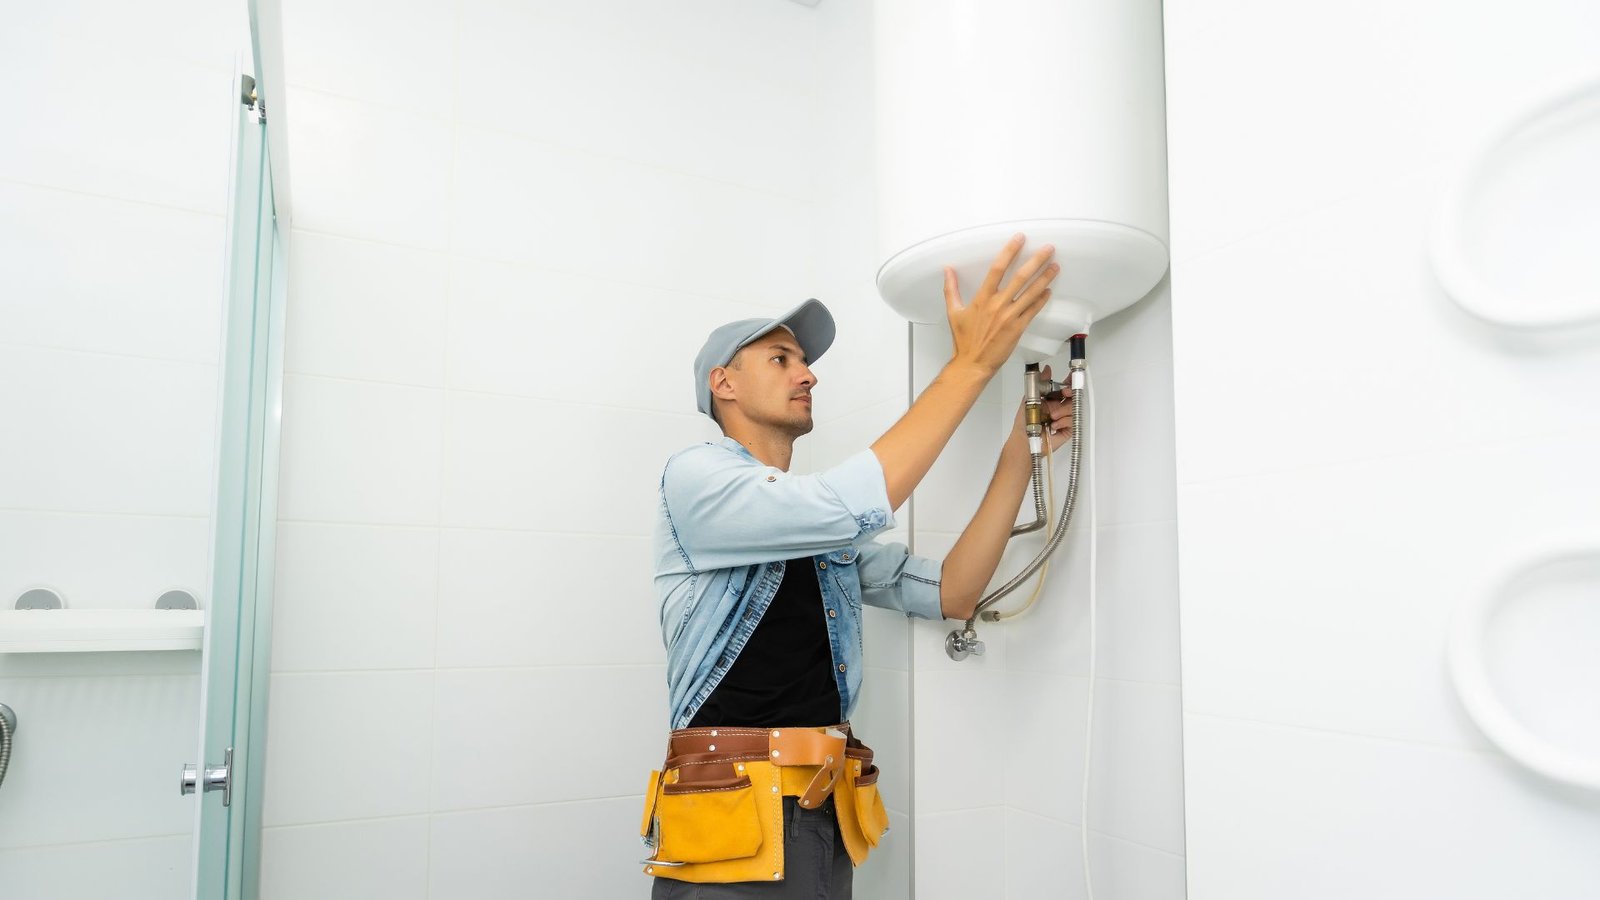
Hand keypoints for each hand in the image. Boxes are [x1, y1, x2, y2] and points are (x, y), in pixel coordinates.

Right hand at [944, 235, 1058, 376]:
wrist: (972, 364)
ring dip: (1044, 278)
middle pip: (1020, 278)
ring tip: (1055, 266)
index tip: (1020, 239)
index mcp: (982, 299)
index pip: (997, 269)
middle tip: (1048, 249)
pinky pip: (1033, 311)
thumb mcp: (954, 312)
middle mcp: (997, 305)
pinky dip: (1042, 300)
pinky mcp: (1018, 328)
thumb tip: (947, 270)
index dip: (1009, 252)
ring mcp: (1009, 317)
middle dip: (1036, 261)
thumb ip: (951, 289)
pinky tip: (1049, 291)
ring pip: (1031, 293)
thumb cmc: (963, 340)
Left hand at [1010, 365, 1073, 452]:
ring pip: (1073, 408)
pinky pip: (1073, 421)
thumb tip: (1047, 369)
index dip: (1069, 382)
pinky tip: (1054, 426)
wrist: (1025, 439)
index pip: (1064, 389)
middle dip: (1070, 393)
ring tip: (1052, 417)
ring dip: (1063, 411)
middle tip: (1065, 393)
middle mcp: (1059, 408)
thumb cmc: (1025, 421)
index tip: (1071, 377)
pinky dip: (1064, 422)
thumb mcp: (1031, 398)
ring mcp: (1064, 419)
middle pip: (1072, 397)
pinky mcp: (1068, 430)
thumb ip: (1040, 383)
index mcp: (1051, 400)